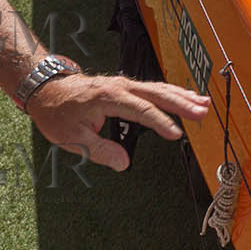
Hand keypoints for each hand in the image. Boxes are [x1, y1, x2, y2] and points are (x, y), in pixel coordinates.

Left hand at [26, 73, 210, 171]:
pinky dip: (173, 92)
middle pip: (157, 94)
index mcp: (108, 97)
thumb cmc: (57, 113)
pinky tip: (187, 96)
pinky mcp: (127, 87)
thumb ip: (99, 151)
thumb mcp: (71, 138)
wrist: (46, 89)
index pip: (141, 110)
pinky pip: (154, 88)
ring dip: (182, 96)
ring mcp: (125, 84)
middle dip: (182, 103)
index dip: (160, 122)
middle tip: (203, 112)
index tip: (176, 135)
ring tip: (204, 104)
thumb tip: (124, 164)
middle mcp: (121, 87)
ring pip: (159, 88)